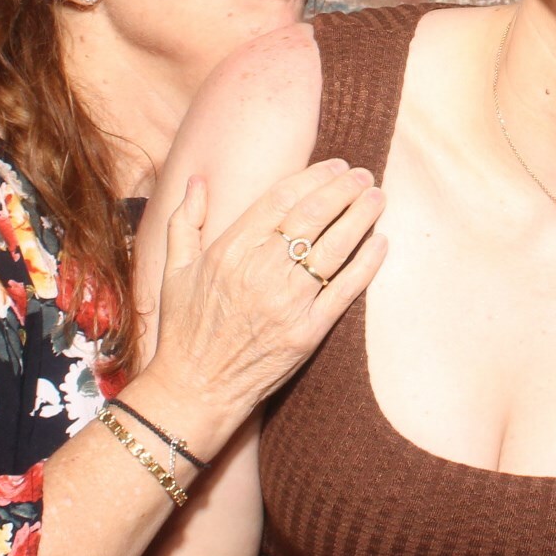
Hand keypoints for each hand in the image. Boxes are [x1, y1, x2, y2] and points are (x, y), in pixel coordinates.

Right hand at [127, 161, 385, 444]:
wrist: (196, 389)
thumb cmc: (184, 330)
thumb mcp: (174, 271)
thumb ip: (185, 221)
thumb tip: (197, 182)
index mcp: (230, 251)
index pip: (281, 200)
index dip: (313, 177)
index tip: (334, 166)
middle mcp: (260, 272)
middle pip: (313, 216)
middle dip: (343, 189)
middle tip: (364, 175)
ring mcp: (287, 302)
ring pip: (334, 247)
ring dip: (361, 217)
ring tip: (377, 198)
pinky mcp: (308, 332)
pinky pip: (345, 290)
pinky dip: (367, 263)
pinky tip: (381, 242)